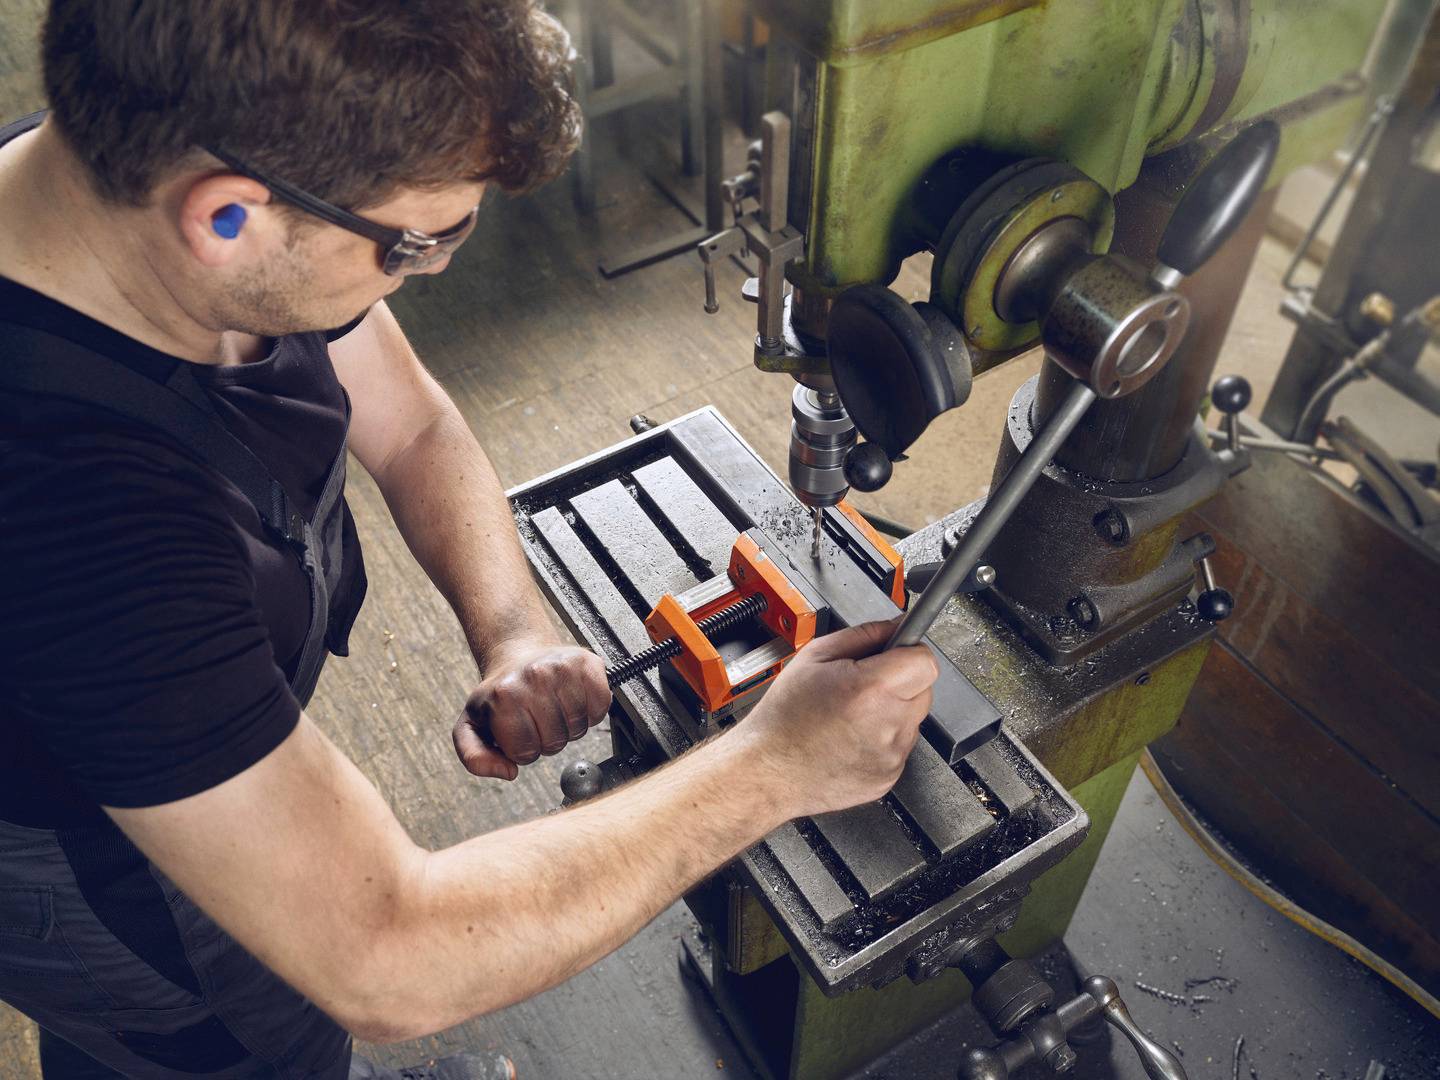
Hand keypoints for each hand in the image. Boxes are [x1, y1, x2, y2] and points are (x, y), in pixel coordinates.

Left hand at [453, 640, 610, 779]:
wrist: (518, 654)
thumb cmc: (499, 694)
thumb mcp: (471, 726)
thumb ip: (475, 758)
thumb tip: (508, 771)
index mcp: (503, 695)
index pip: (525, 752)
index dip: (522, 750)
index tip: (517, 732)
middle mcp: (535, 676)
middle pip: (555, 742)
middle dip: (546, 740)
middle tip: (537, 720)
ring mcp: (564, 667)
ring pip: (579, 727)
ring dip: (569, 727)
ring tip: (554, 709)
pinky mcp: (588, 663)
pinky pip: (601, 706)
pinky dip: (591, 711)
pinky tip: (573, 701)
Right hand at [735, 619, 937, 818]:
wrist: (768, 771)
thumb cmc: (783, 718)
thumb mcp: (814, 657)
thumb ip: (863, 635)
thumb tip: (897, 626)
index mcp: (870, 690)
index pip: (925, 661)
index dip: (909, 653)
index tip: (895, 655)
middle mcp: (888, 725)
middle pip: (923, 689)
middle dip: (900, 682)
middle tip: (863, 686)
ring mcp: (892, 756)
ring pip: (912, 719)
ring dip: (892, 712)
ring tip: (851, 716)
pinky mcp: (889, 777)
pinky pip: (900, 746)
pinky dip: (882, 739)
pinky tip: (850, 738)